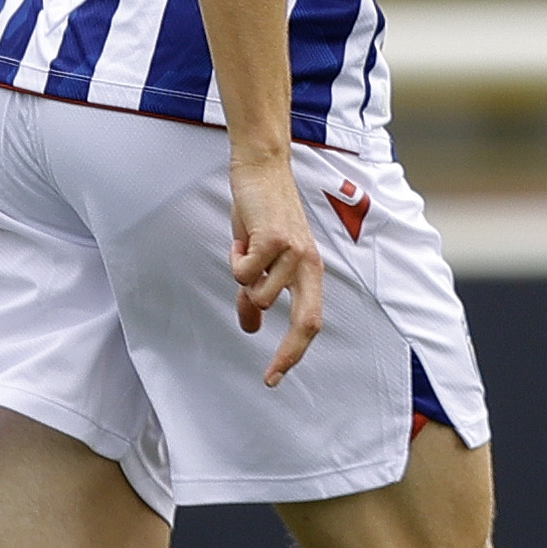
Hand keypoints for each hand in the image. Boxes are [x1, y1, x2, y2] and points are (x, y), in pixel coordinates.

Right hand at [227, 149, 326, 385]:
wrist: (261, 169)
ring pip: (259, 295)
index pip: (311, 321)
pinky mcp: (274, 239)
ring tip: (245, 250)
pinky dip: (235, 259)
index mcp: (311, 271)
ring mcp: (294, 252)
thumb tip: (251, 326)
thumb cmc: (262, 214)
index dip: (295, 352)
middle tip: (270, 378)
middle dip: (288, 354)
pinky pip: (244, 272)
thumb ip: (256, 292)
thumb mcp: (262, 257)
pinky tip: (242, 237)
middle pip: (307, 322)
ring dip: (243, 277)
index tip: (276, 377)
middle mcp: (309, 264)